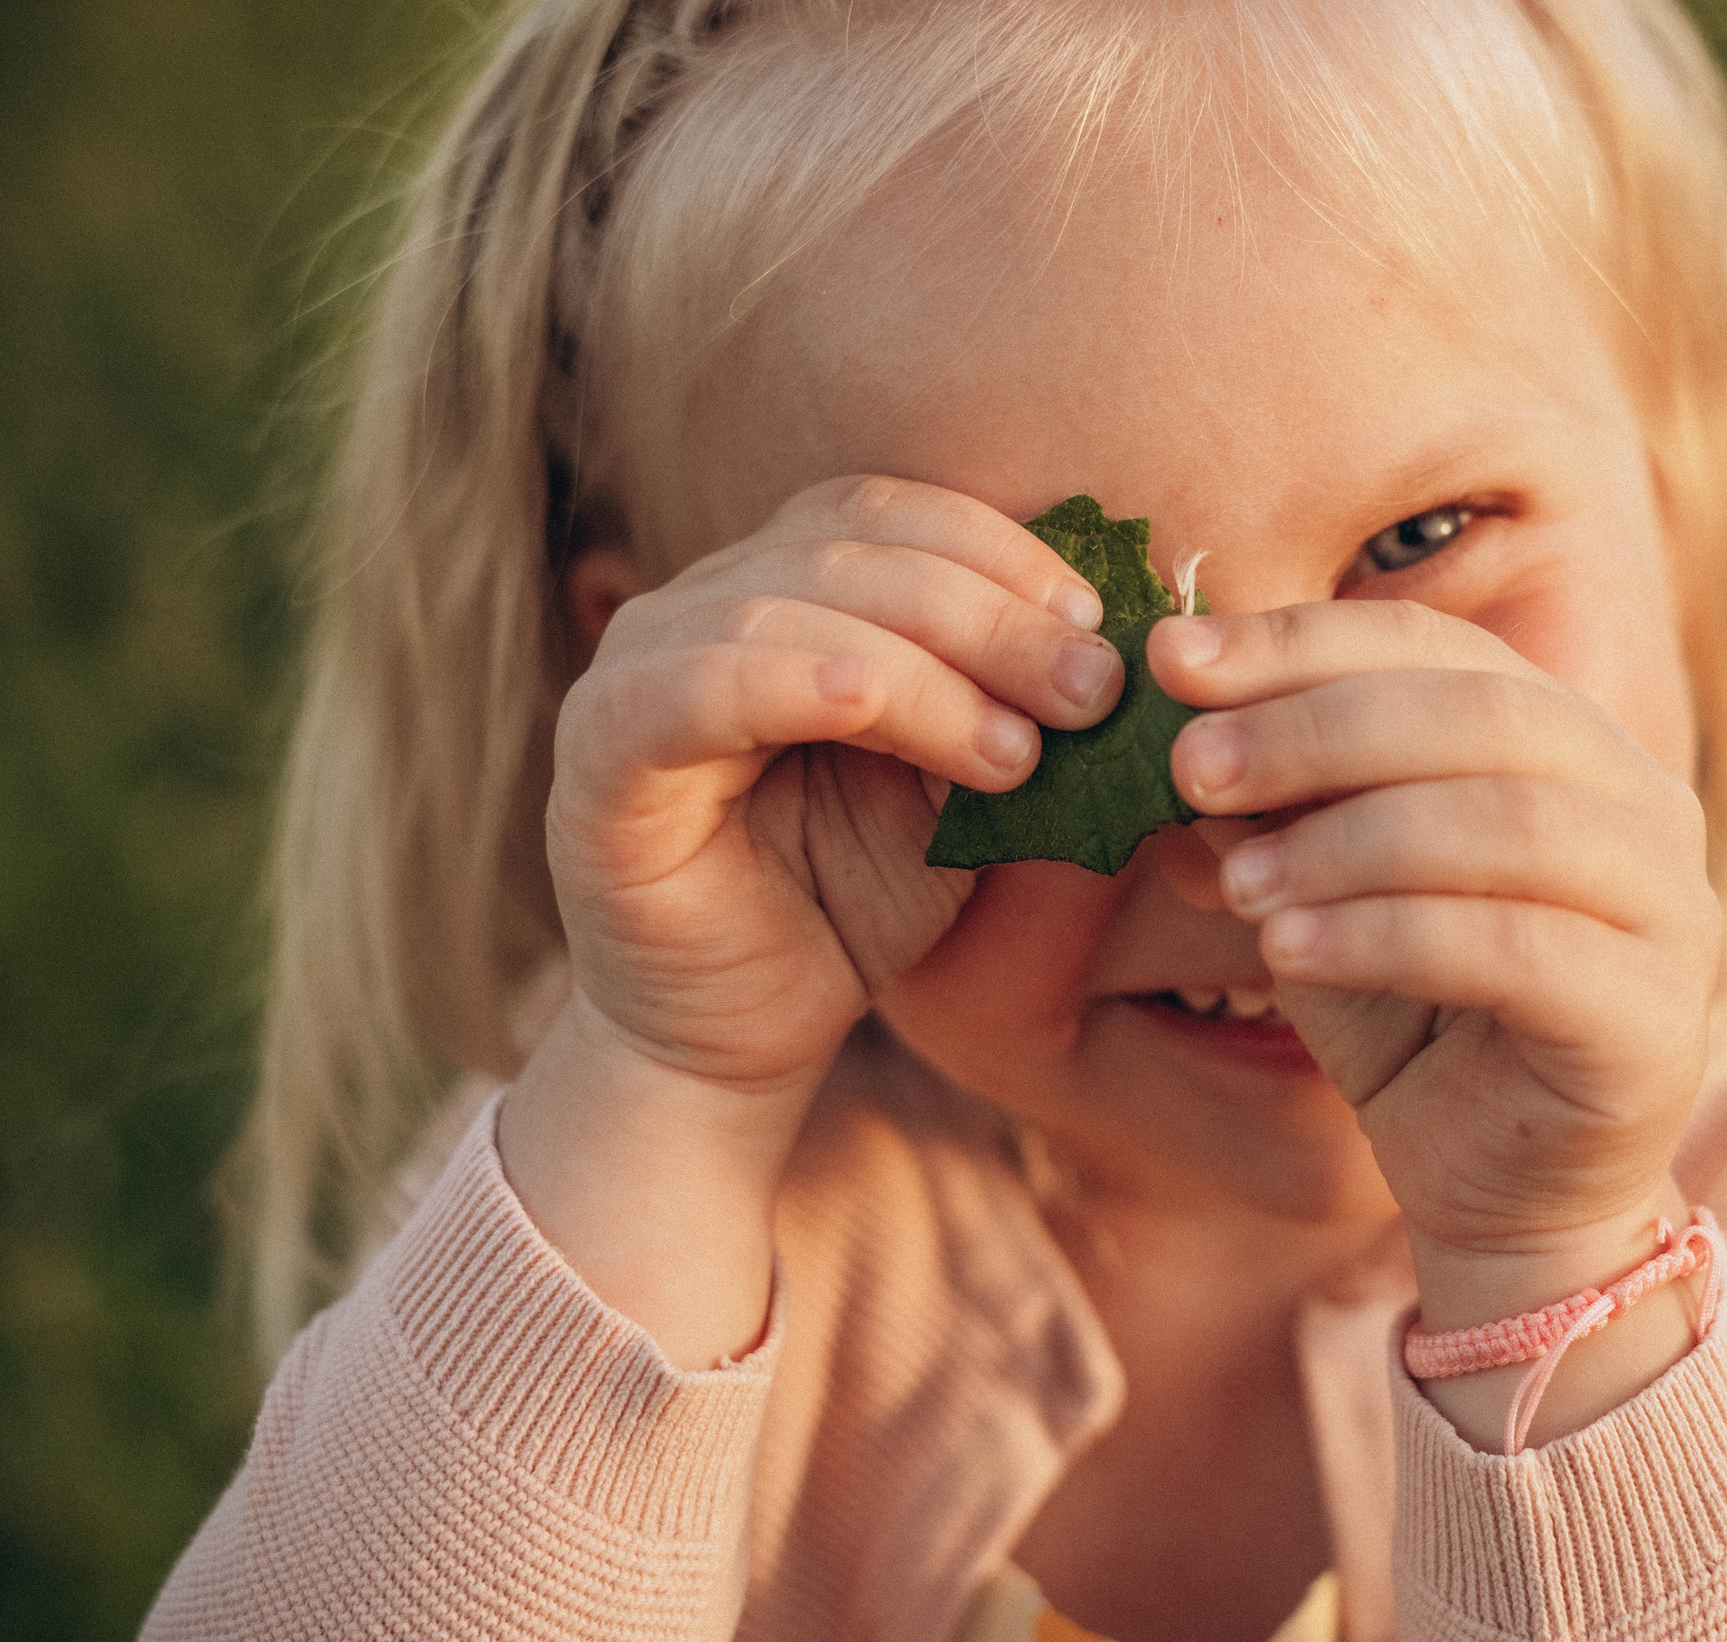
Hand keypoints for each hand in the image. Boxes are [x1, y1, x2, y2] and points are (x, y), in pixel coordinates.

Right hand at [507, 476, 1121, 1364]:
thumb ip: (1016, 709)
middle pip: (852, 549)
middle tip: (1094, 689)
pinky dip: (793, 678)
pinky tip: (873, 706)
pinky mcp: (598, 756)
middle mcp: (699, 605)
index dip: (1003, 552)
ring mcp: (636, 669)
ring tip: (1021, 751)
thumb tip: (1128, 645)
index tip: (1103, 623)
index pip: (894, 516)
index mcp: (783, 586)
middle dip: (992, 615)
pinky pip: (693, 689)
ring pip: (788, 606)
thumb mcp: (960, 792)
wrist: (743, 1039)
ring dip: (925, 665)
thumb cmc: (853, 904)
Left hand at [1153, 600, 1719, 1441]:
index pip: (1435, 646)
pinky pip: (1517, 950)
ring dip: (1349, 839)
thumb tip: (1174, 724)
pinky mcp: (1654, 1019)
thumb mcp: (1320, 898)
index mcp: (1567, 740)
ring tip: (1237, 882)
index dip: (1301, 642)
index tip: (1173, 658)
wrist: (1502, 1200)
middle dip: (1317, 729)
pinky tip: (1286, 955)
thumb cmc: (1414, 1025)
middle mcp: (1643, 802)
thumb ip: (1271, 813)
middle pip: (1480, 713)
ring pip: (1508, 824)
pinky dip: (1388, 937)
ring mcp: (1669, 908)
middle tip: (1192, 766)